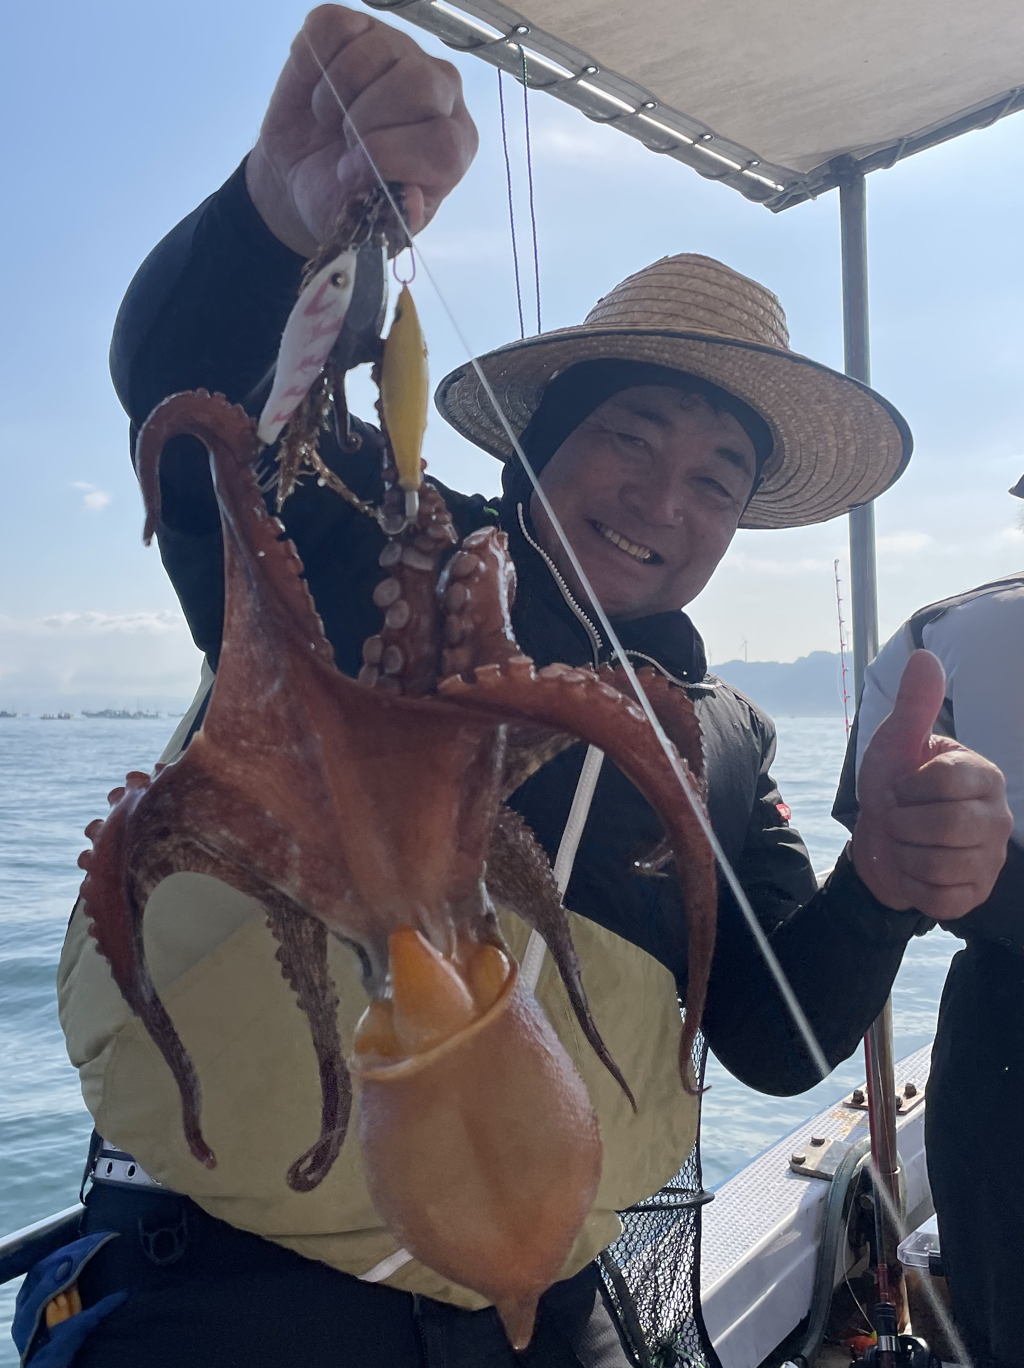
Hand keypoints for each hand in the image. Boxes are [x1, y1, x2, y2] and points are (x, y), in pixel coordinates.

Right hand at [246, 4, 477, 255]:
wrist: (303, 176)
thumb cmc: (344, 199)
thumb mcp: (370, 225)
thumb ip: (395, 216)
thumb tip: (408, 198)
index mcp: (453, 146)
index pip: (442, 143)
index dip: (389, 157)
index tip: (352, 172)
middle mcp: (440, 90)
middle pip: (418, 85)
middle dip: (365, 122)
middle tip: (343, 143)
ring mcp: (400, 50)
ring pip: (371, 52)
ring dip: (333, 96)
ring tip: (331, 121)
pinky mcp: (356, 26)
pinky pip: (332, 28)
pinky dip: (311, 63)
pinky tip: (317, 88)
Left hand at [851, 649, 1012, 918]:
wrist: (879, 843)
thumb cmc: (893, 788)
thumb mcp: (895, 744)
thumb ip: (914, 706)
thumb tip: (924, 656)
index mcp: (983, 775)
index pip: (944, 781)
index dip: (907, 787)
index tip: (900, 787)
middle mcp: (997, 816)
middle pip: (944, 826)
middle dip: (903, 824)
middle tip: (900, 819)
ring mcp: (991, 858)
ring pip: (940, 864)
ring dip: (906, 855)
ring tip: (908, 843)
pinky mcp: (976, 894)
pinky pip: (941, 897)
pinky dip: (915, 886)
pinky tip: (916, 871)